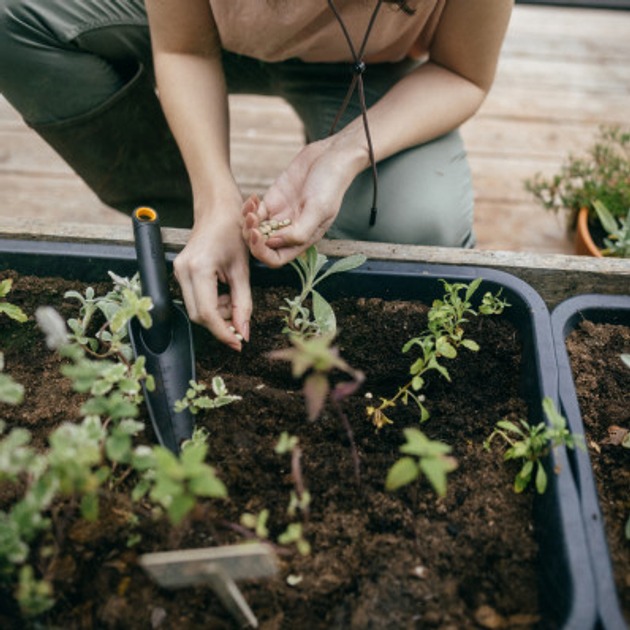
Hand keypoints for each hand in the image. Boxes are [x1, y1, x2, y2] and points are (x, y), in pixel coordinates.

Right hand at [173, 205, 251, 350]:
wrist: (217, 210)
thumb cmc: (233, 232)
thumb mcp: (243, 270)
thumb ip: (243, 303)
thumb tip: (243, 333)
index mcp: (199, 268)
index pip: (208, 313)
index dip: (223, 332)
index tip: (239, 343)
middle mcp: (183, 271)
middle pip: (198, 315)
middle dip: (220, 324)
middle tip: (240, 322)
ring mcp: (178, 271)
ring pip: (195, 309)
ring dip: (216, 313)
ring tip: (233, 299)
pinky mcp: (179, 272)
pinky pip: (194, 298)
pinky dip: (211, 303)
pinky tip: (223, 292)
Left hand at [242, 139, 356, 266]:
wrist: (331, 157)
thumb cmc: (330, 185)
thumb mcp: (318, 209)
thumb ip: (299, 232)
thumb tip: (273, 243)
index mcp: (302, 239)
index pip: (276, 258)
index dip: (263, 253)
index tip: (258, 236)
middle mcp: (290, 231)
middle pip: (262, 246)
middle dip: (252, 238)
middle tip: (251, 220)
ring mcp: (280, 216)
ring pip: (255, 230)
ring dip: (248, 223)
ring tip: (251, 208)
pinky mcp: (273, 200)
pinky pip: (254, 212)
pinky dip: (248, 208)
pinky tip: (253, 198)